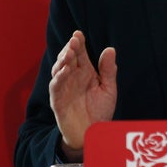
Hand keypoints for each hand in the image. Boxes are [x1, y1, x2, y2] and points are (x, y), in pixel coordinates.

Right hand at [49, 30, 116, 160]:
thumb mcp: (108, 88)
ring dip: (63, 60)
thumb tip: (110, 49)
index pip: (80, 53)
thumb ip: (108, 70)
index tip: (78, 33)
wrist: (93, 132)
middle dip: (70, 48)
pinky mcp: (57, 99)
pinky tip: (66, 70)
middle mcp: (73, 77)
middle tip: (74, 40)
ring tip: (69, 53)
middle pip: (68, 58)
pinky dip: (59, 77)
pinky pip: (55, 86)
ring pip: (59, 69)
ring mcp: (64, 87)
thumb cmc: (100, 109)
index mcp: (86, 71)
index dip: (78, 43)